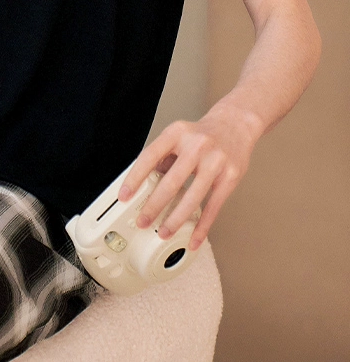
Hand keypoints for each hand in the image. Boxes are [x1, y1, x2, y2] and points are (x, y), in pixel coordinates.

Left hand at [118, 102, 263, 249]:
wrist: (236, 123)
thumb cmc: (203, 133)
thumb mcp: (178, 135)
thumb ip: (163, 157)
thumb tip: (145, 183)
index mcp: (177, 133)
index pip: (150, 156)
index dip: (135, 178)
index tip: (124, 196)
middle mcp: (196, 145)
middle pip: (172, 181)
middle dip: (154, 205)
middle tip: (143, 221)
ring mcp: (215, 161)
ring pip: (193, 197)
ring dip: (176, 219)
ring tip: (164, 232)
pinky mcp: (231, 177)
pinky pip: (214, 207)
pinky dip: (203, 226)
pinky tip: (193, 238)